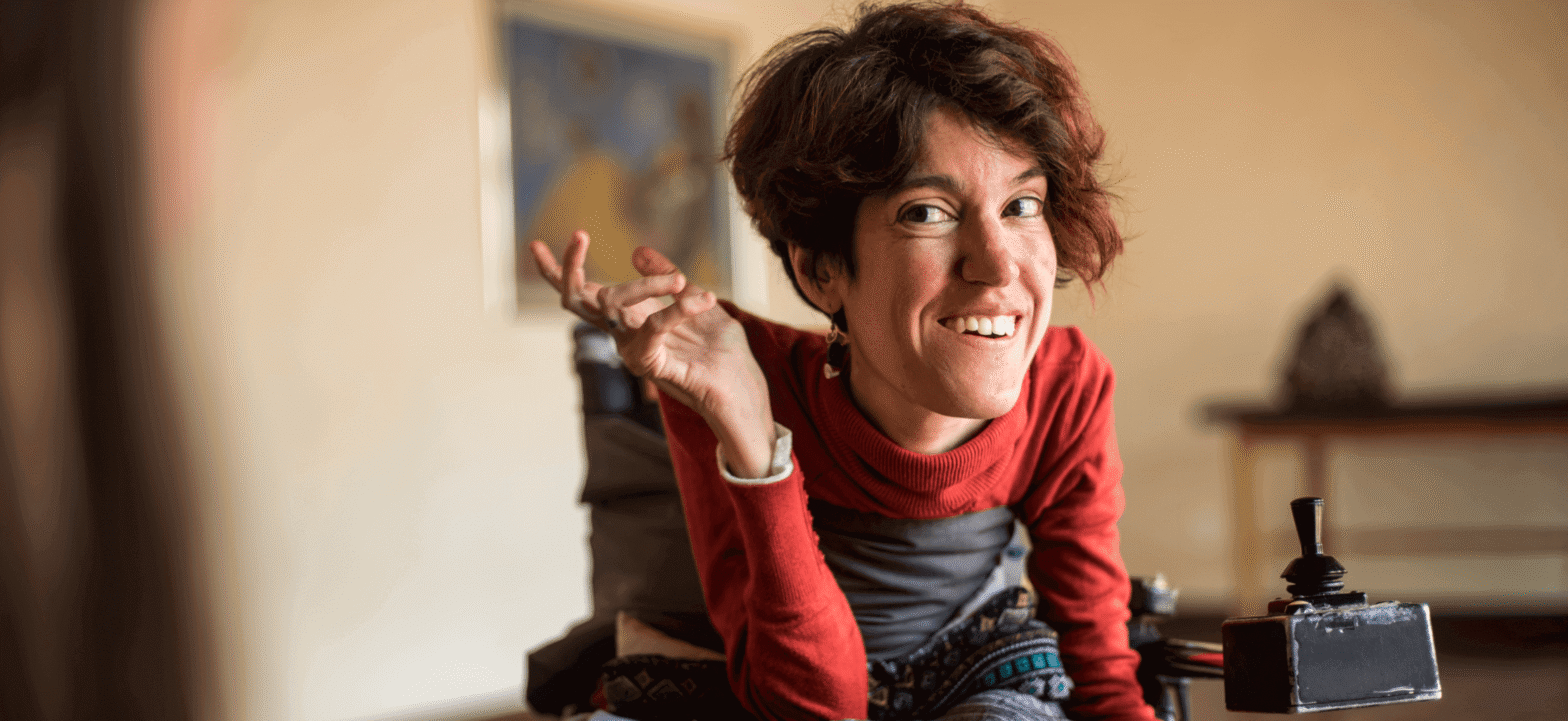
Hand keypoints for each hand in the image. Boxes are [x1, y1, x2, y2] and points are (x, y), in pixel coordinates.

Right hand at [531, 231, 778, 476]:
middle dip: (571, 266)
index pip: (585, 295)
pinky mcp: (653, 367)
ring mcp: (635, 352)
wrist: (744, 394)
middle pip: (578, 300)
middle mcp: (625, 336)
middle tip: (580, 235)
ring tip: (681, 279)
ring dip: (645, 284)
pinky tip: (701, 300)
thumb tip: (637, 251)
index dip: (559, 271)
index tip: (539, 243)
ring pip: (611, 305)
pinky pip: (652, 329)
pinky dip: (675, 309)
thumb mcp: (699, 303)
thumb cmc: (723, 355)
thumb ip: (670, 280)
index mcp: (632, 321)